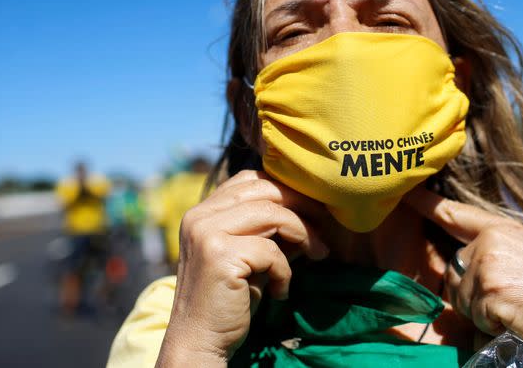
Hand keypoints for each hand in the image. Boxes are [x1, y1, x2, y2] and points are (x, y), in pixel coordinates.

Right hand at [156, 170, 329, 365]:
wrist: (199, 343)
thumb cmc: (230, 300)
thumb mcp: (252, 256)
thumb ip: (272, 230)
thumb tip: (311, 212)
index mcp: (203, 211)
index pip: (251, 180)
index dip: (287, 191)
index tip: (313, 211)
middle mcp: (200, 216)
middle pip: (265, 191)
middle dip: (302, 208)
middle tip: (322, 234)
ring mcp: (206, 233)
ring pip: (272, 214)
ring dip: (302, 235)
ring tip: (315, 256)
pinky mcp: (219, 256)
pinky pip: (271, 251)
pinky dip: (285, 271)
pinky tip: (281, 290)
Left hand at [403, 187, 522, 366]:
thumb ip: (496, 254)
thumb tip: (461, 269)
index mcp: (504, 228)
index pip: (457, 214)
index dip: (428, 203)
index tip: (407, 193)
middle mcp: (492, 239)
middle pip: (456, 272)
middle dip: (475, 292)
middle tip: (515, 297)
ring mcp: (488, 261)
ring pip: (461, 296)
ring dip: (482, 310)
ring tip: (519, 307)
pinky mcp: (489, 287)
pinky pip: (473, 315)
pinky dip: (491, 324)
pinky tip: (519, 317)